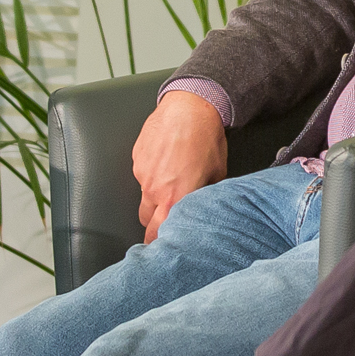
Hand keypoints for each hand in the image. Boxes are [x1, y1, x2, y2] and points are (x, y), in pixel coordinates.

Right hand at [133, 89, 227, 235]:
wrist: (189, 107)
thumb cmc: (206, 139)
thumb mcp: (217, 173)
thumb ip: (206, 196)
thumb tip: (206, 208)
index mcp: (176, 198)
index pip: (157, 234)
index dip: (158, 244)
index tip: (162, 248)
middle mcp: (156, 190)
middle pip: (146, 221)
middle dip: (153, 225)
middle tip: (163, 222)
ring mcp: (143, 174)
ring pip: (144, 196)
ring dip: (154, 196)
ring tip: (171, 181)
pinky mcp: (136, 159)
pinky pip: (142, 175)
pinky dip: (151, 174)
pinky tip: (166, 162)